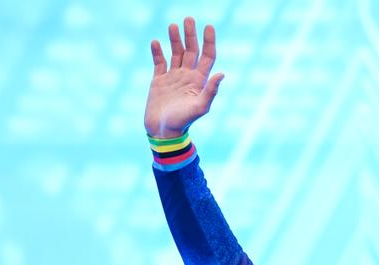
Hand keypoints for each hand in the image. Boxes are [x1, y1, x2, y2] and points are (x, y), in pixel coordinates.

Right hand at [144, 17, 223, 138]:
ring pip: (175, 53)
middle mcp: (187, 77)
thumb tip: (222, 74)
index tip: (209, 26)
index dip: (209, 42)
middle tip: (189, 19)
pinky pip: (159, 63)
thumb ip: (211, 91)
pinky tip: (156, 42)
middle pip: (191, 51)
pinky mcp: (159, 82)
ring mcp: (173, 78)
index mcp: (199, 81)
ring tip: (173, 25)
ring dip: (175, 39)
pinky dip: (157, 52)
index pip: (207, 57)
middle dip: (191, 35)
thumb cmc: (183, 122)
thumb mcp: (199, 107)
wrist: (163, 132)